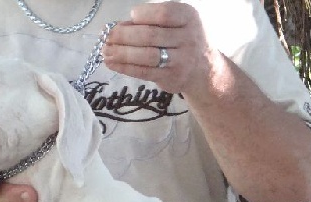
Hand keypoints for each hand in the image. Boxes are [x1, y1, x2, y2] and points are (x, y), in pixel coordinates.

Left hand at [103, 2, 217, 96]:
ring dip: (121, 53)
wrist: (204, 68)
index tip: (131, 17)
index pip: (163, 14)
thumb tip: (118, 27)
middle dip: (124, 35)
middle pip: (150, 36)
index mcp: (188, 17)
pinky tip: (112, 63)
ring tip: (106, 51)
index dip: (143, 15)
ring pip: (146, 56)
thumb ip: (152, 21)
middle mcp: (188, 38)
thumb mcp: (176, 22)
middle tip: (108, 36)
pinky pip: (145, 72)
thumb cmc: (182, 38)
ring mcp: (181, 61)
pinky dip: (125, 67)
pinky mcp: (172, 78)